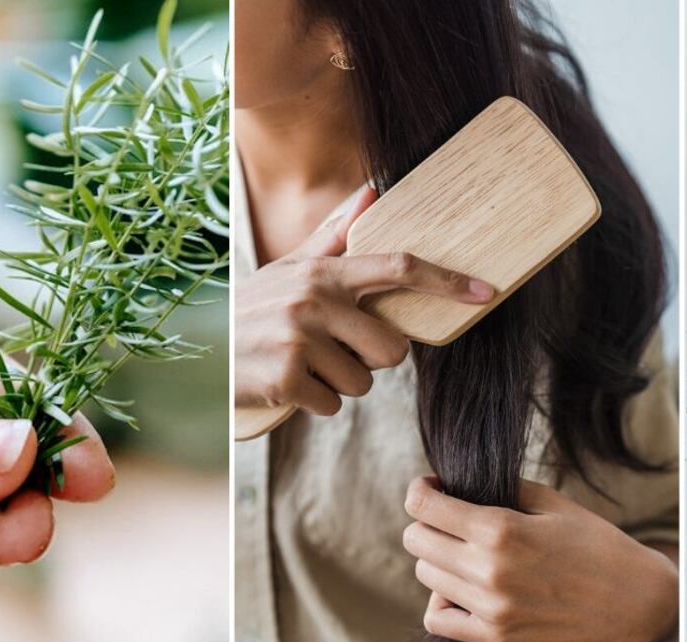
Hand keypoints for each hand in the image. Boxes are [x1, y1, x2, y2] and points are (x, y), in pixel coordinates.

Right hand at [235, 188, 494, 414]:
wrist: (200, 352)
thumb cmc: (255, 309)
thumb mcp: (290, 269)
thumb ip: (335, 236)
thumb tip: (372, 191)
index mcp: (323, 272)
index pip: (398, 267)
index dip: (446, 281)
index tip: (486, 291)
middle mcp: (313, 300)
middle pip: (393, 348)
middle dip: (370, 358)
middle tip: (333, 350)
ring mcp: (298, 340)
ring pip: (363, 382)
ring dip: (339, 383)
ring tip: (304, 364)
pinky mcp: (285, 379)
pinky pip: (333, 405)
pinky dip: (316, 402)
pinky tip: (289, 383)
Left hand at [402, 476, 678, 641]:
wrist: (629, 598)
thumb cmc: (593, 541)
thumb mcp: (550, 501)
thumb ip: (499, 488)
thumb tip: (453, 484)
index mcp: (501, 529)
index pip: (423, 507)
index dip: (420, 491)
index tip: (432, 488)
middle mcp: (489, 570)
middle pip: (416, 541)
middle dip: (428, 523)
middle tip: (452, 519)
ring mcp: (491, 608)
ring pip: (425, 576)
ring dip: (438, 559)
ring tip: (467, 552)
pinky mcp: (496, 636)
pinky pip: (438, 619)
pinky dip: (441, 600)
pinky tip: (464, 587)